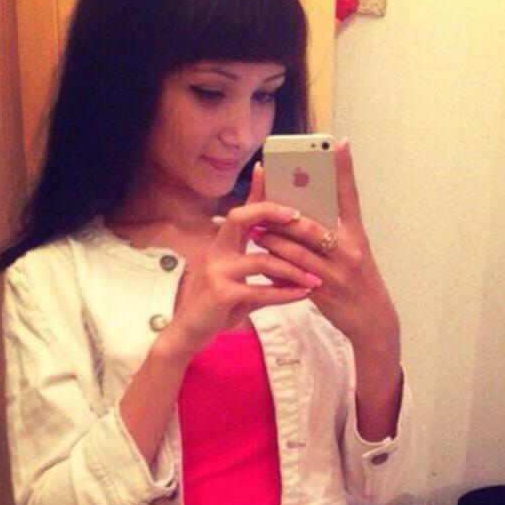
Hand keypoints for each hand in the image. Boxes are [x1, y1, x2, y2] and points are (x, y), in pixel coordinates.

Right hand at [164, 167, 321, 357]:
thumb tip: (291, 269)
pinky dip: (285, 293)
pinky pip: (261, 291)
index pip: (240, 214)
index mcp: (221, 247)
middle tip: (299, 217)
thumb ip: (260, 275)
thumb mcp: (238, 285)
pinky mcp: (222, 294)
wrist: (188, 334)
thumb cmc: (215, 309)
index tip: (266, 171)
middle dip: (270, 212)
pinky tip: (303, 294)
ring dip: (293, 270)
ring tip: (316, 278)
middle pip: (241, 218)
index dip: (252, 191)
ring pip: (262, 261)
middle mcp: (216, 253)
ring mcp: (217, 272)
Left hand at [252, 140, 398, 349]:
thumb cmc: (359, 282)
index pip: (350, 196)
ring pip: (296, 250)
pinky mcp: (324, 292)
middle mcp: (349, 250)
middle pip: (310, 224)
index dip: (344, 169)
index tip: (338, 142)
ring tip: (255, 229)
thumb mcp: (355, 253)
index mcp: (357, 235)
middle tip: (262, 200)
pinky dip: (275, 265)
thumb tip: (302, 212)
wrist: (373, 321)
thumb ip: (335, 231)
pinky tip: (262, 259)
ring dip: (271, 238)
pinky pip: (292, 274)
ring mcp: (336, 272)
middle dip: (282, 213)